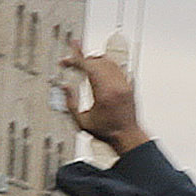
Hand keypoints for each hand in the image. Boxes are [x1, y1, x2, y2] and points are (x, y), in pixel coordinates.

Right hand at [61, 39, 144, 154]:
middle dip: (83, 59)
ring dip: (95, 60)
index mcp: (104, 92)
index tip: (66, 59)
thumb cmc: (108, 132)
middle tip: (72, 62)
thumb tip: (65, 87)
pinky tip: (100, 69)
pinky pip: (119, 68)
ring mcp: (125, 85)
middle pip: (98, 61)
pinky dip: (107, 65)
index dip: (75, 59)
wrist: (128, 137)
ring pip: (110, 62)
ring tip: (84, 64)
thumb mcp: (82, 121)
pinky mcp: (129, 87)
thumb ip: (71, 103)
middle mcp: (116, 85)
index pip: (88, 66)